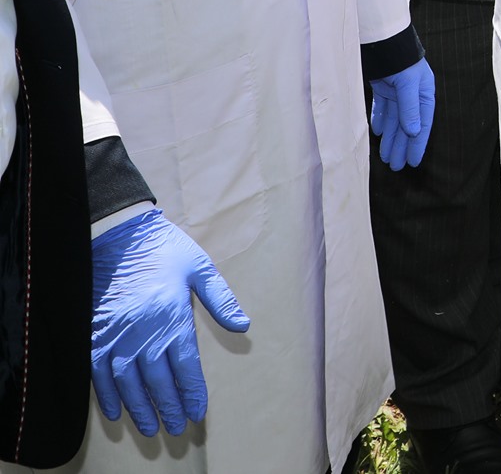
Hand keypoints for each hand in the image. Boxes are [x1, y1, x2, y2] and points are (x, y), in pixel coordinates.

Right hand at [90, 208, 249, 438]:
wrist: (117, 234)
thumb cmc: (165, 249)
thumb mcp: (201, 268)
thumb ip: (222, 300)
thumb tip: (244, 326)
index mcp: (172, 316)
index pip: (185, 366)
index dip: (192, 392)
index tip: (198, 412)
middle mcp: (142, 331)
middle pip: (157, 380)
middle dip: (169, 408)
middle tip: (178, 429)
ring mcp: (115, 334)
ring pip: (128, 383)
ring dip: (140, 408)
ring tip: (151, 428)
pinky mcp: (94, 333)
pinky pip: (98, 373)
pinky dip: (107, 395)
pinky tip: (117, 412)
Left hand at [369, 56, 436, 169]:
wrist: (384, 40)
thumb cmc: (401, 61)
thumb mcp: (409, 85)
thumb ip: (410, 108)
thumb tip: (413, 132)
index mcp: (424, 95)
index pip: (422, 125)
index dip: (418, 144)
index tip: (414, 162)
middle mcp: (412, 96)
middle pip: (407, 126)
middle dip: (402, 146)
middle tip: (397, 166)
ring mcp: (397, 92)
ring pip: (394, 121)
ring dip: (390, 138)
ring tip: (386, 157)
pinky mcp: (383, 88)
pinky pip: (383, 109)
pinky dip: (381, 121)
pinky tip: (379, 133)